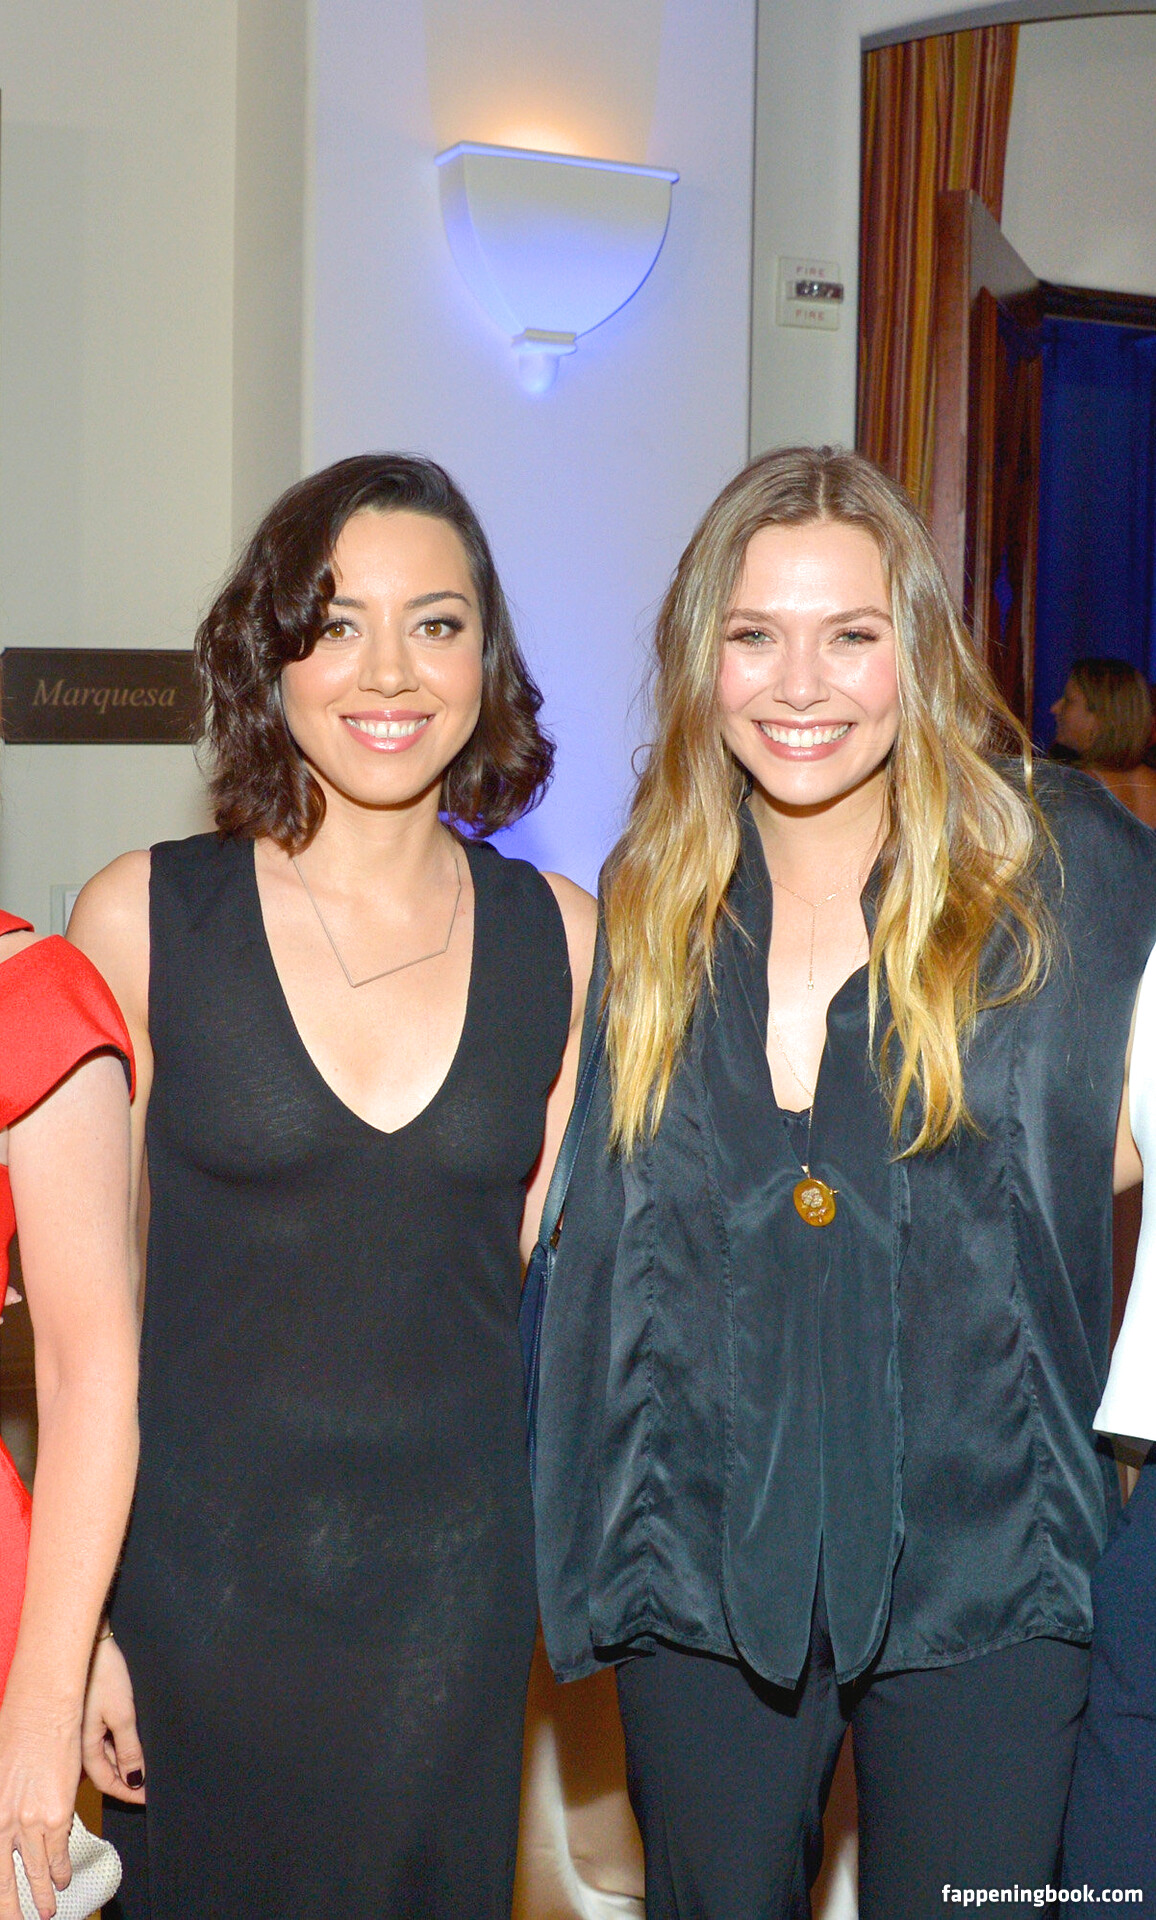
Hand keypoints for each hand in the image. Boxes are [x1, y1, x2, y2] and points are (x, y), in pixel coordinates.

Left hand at [0, 1706, 77, 1919]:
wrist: (42, 1710)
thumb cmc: (13, 1731)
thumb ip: (1, 1807)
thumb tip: (5, 1828)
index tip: (0, 1906)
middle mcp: (4, 1824)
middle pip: (4, 1881)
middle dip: (12, 1907)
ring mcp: (29, 1822)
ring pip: (35, 1871)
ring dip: (41, 1894)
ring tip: (47, 1909)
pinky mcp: (56, 1814)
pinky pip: (58, 1851)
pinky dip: (60, 1868)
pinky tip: (61, 1877)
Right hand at [81, 1637, 145, 1804]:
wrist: (91, 1643)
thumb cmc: (103, 1675)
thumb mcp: (122, 1715)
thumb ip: (129, 1750)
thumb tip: (135, 1780)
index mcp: (85, 1747)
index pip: (107, 1783)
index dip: (129, 1794)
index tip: (149, 1800)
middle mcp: (82, 1742)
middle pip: (106, 1771)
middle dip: (128, 1781)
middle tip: (152, 1788)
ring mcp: (86, 1727)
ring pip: (108, 1755)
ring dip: (126, 1764)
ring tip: (149, 1768)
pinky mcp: (92, 1714)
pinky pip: (106, 1739)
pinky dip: (121, 1746)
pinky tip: (136, 1744)